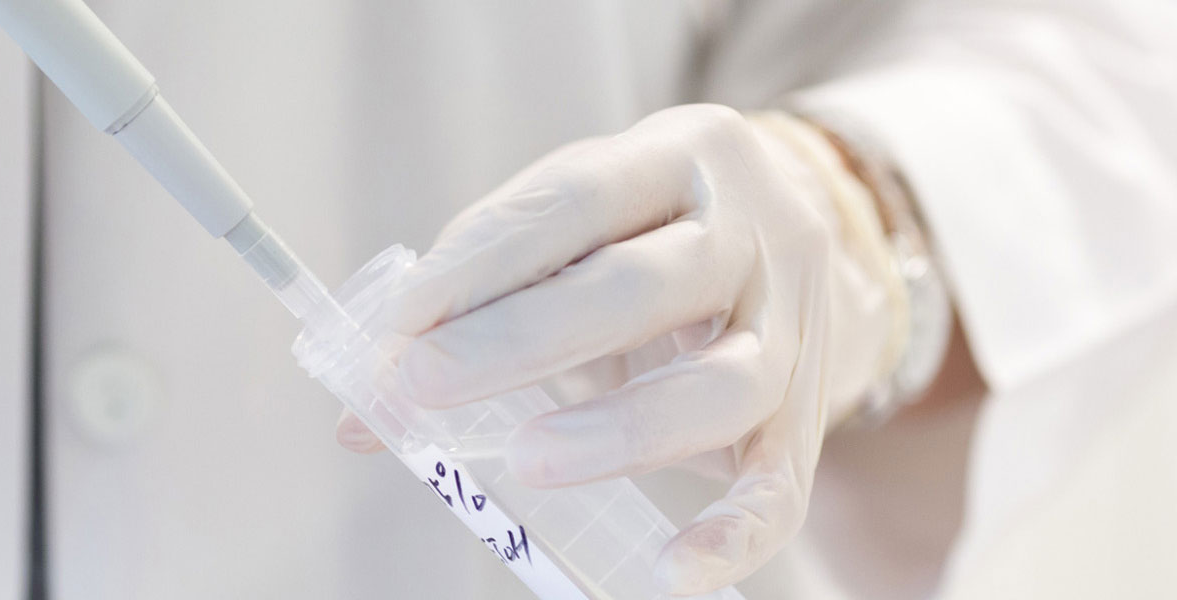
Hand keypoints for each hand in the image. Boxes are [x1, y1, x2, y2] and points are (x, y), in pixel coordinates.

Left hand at [336, 105, 896, 593]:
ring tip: (525, 461)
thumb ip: (475, 291)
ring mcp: (795, 321)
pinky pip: (784, 483)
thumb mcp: (577, 224)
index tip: (401, 321)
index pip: (573, 199)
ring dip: (620, 431)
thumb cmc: (649, 232)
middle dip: (520, 339)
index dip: (482, 262)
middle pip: (641, 288)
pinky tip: (672, 573)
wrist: (814, 236)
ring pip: (724, 384)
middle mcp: (753, 229)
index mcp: (681, 154)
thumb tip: (363, 411)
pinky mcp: (811, 408)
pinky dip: (733, 535)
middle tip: (423, 384)